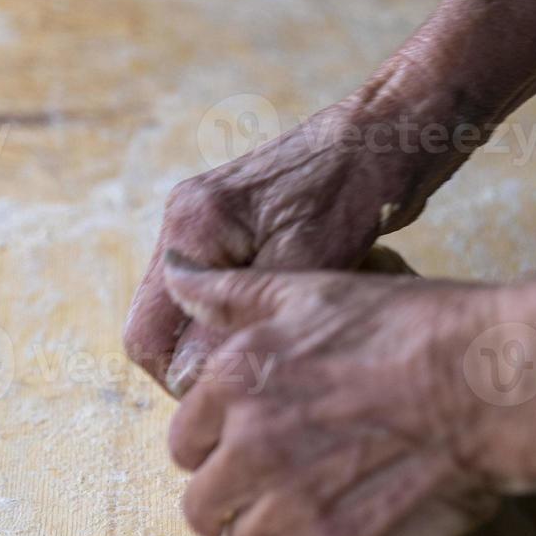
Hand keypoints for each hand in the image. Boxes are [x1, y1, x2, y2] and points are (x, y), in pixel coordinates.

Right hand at [124, 100, 418, 394]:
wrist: (386, 138)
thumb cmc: (353, 193)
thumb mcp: (302, 264)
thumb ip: (239, 319)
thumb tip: (191, 379)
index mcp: (190, 228)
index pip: (148, 338)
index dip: (186, 382)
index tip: (237, 397)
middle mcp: (182, 223)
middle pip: (157, 329)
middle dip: (199, 367)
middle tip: (256, 385)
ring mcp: (202, 225)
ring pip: (185, 316)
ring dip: (222, 343)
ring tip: (274, 351)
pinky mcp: (230, 229)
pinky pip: (214, 294)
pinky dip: (240, 318)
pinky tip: (284, 321)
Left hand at [161, 253, 508, 535]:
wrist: (493, 383)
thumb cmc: (413, 328)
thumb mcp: (314, 291)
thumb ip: (236, 293)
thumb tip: (179, 276)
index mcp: (235, 384)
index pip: (184, 448)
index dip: (220, 454)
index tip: (256, 455)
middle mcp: (252, 448)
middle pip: (204, 510)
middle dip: (237, 508)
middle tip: (285, 498)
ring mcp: (294, 509)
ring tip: (316, 533)